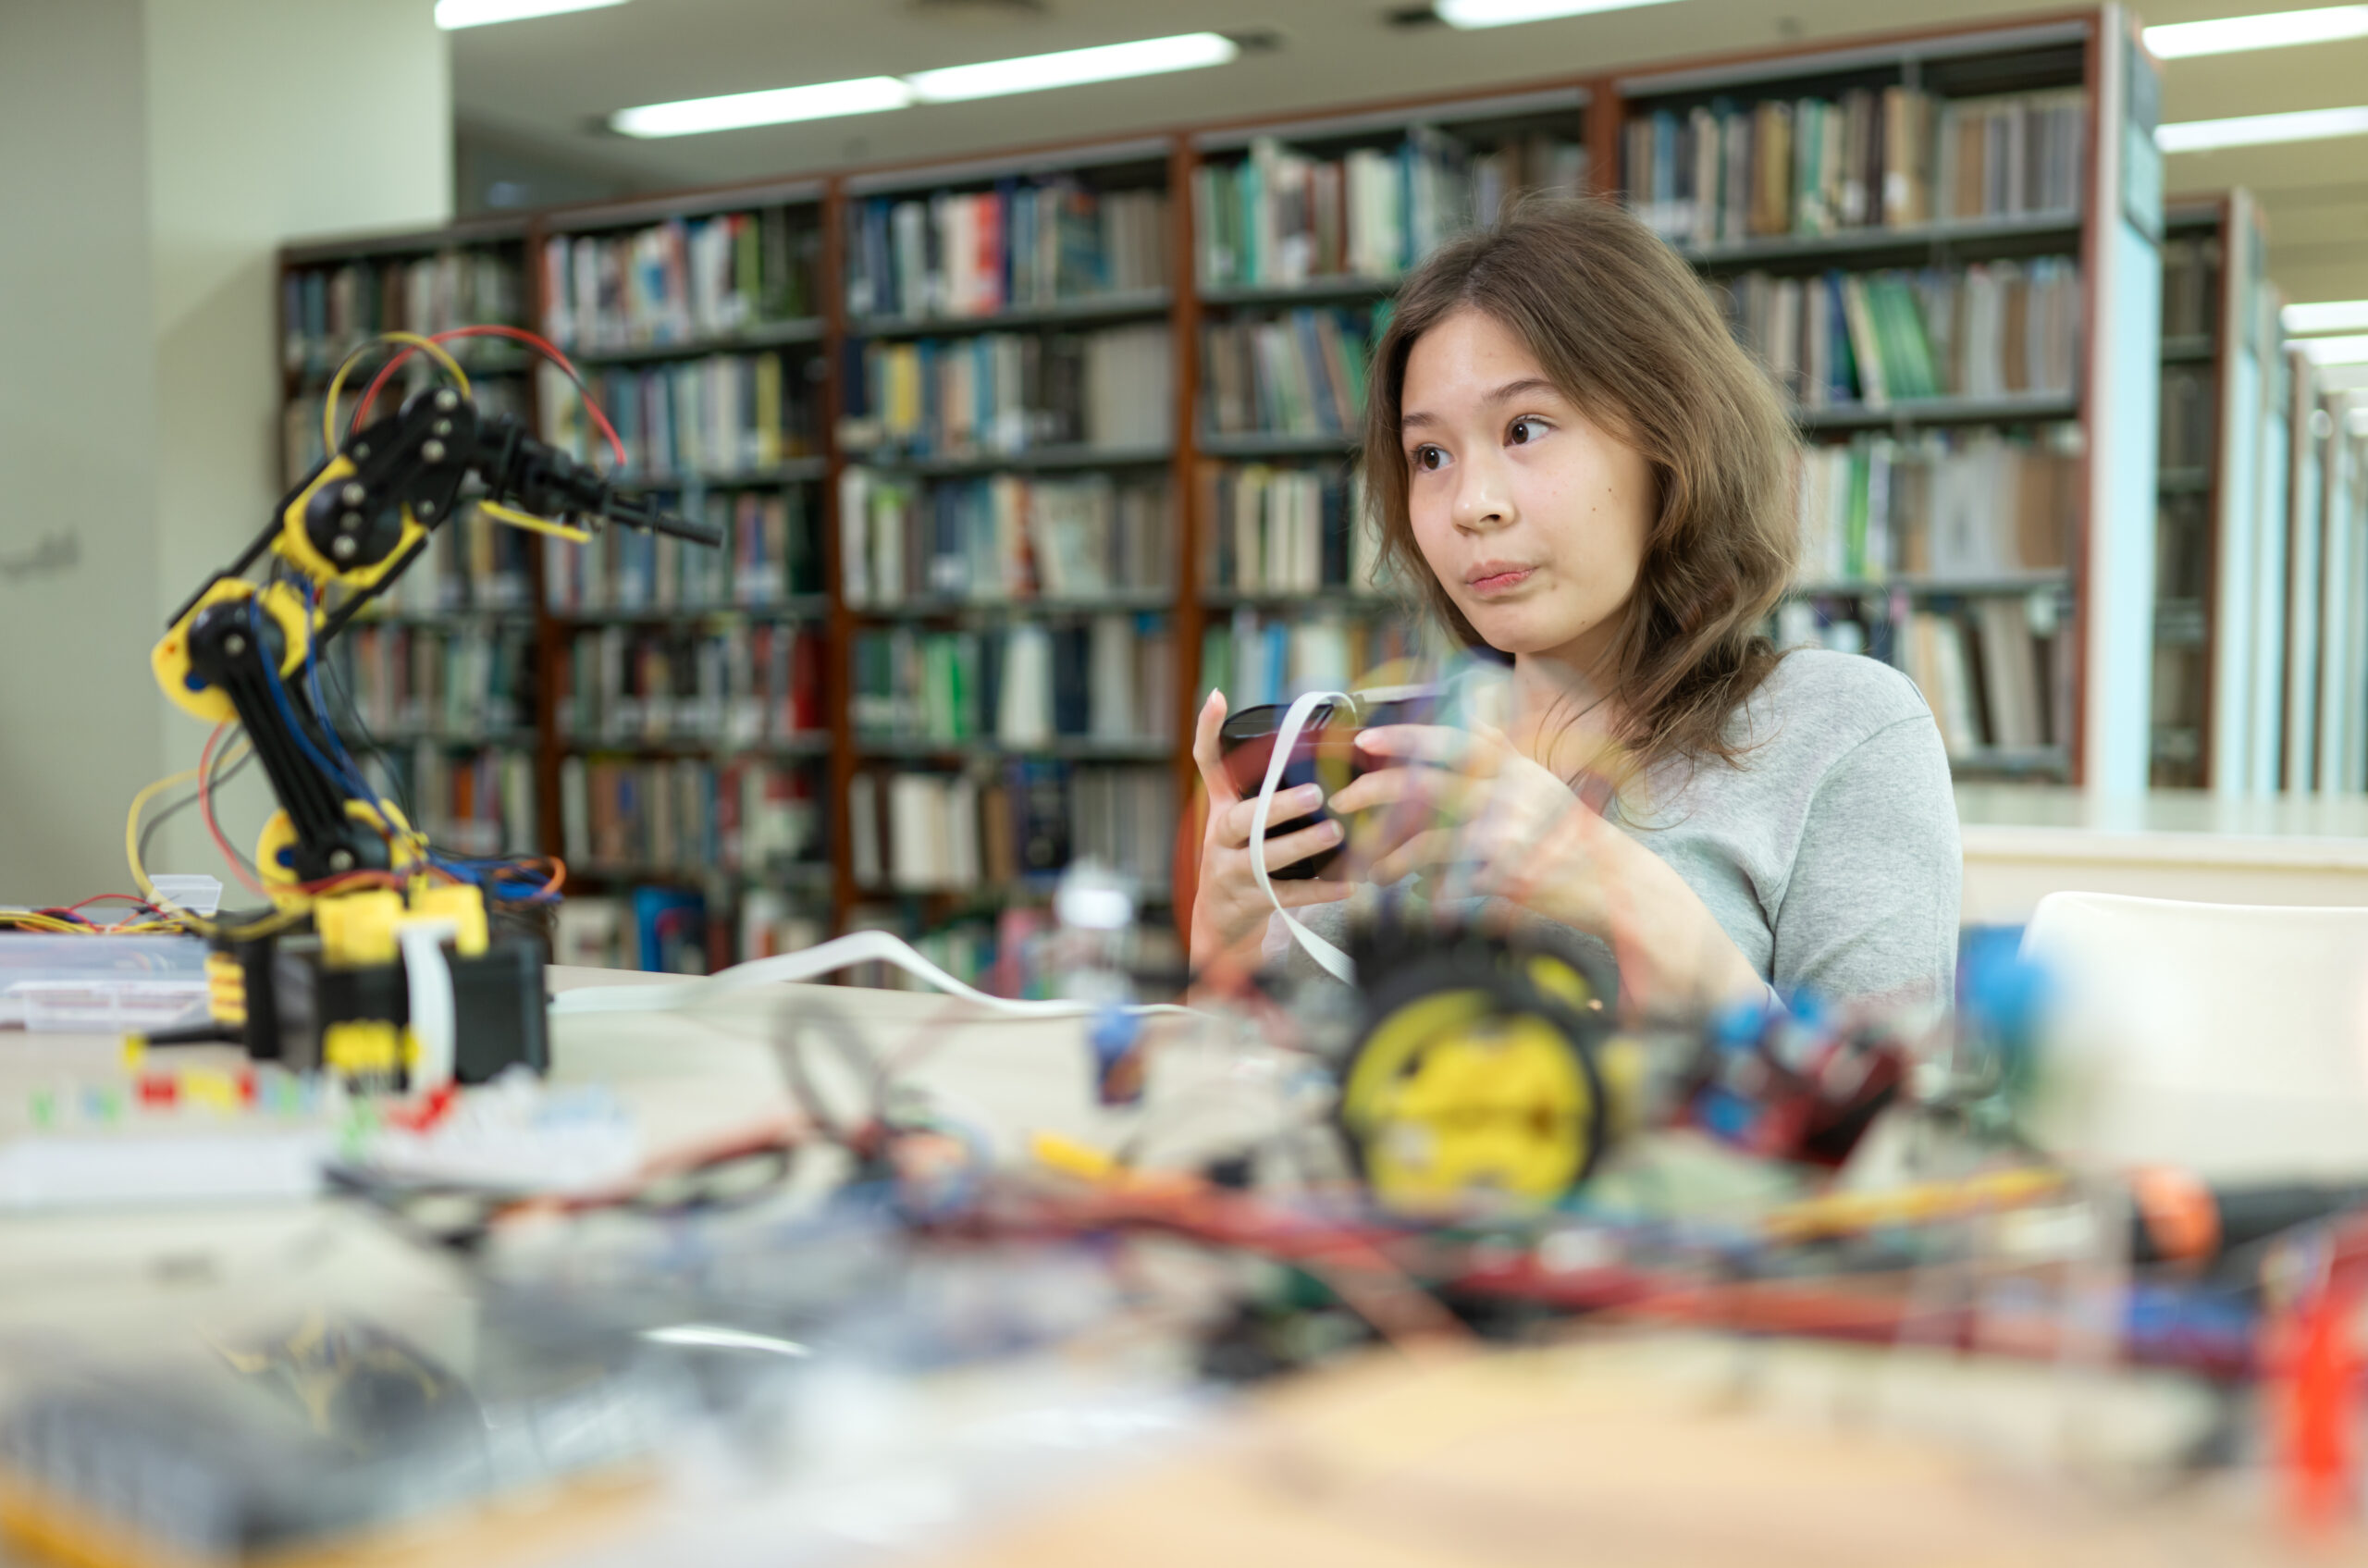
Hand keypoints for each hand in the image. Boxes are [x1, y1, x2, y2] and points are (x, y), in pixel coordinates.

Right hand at [1187, 690, 1350, 974]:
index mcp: (1220, 810)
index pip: (1207, 764)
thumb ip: (1266, 793)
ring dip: (1301, 846)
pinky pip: (1285, 896)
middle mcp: (1218, 840)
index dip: (1208, 731)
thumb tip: (1317, 753)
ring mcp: (1228, 874)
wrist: (1220, 924)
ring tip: (1336, 834)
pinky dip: (1318, 891)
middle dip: (1276, 806)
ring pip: (1261, 859)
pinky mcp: (1247, 904)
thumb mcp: (1242, 825)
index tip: (1217, 698)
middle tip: (1315, 793)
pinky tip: (1347, 884)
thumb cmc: (1242, 863)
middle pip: (1238, 820)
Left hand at [1330, 723, 1615, 927]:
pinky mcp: (1502, 873)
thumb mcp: (1539, 782)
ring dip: (1389, 856)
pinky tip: (1411, 892)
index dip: (1404, 738)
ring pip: (1424, 838)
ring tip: (1373, 869)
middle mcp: (1507, 793)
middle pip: (1424, 783)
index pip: (1450, 741)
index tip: (1366, 740)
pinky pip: (1444, 878)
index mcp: (1512, 767)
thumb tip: (1470, 711)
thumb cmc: (1569, 837)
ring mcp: (1504, 834)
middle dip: (1373, 791)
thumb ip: (1501, 751)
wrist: (1616, 884)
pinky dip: (1421, 886)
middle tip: (1342, 803)